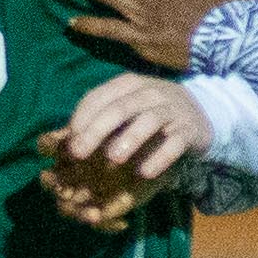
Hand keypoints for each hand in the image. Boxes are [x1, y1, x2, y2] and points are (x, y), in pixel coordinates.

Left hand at [36, 74, 214, 230]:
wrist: (202, 115)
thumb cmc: (149, 114)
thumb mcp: (125, 107)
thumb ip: (97, 118)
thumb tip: (56, 141)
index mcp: (128, 84)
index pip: (99, 97)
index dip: (81, 118)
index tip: (68, 142)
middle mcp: (150, 92)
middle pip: (120, 109)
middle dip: (96, 131)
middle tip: (78, 154)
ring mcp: (172, 109)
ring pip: (149, 121)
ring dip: (129, 140)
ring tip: (112, 160)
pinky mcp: (189, 129)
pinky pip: (175, 143)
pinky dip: (160, 157)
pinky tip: (145, 173)